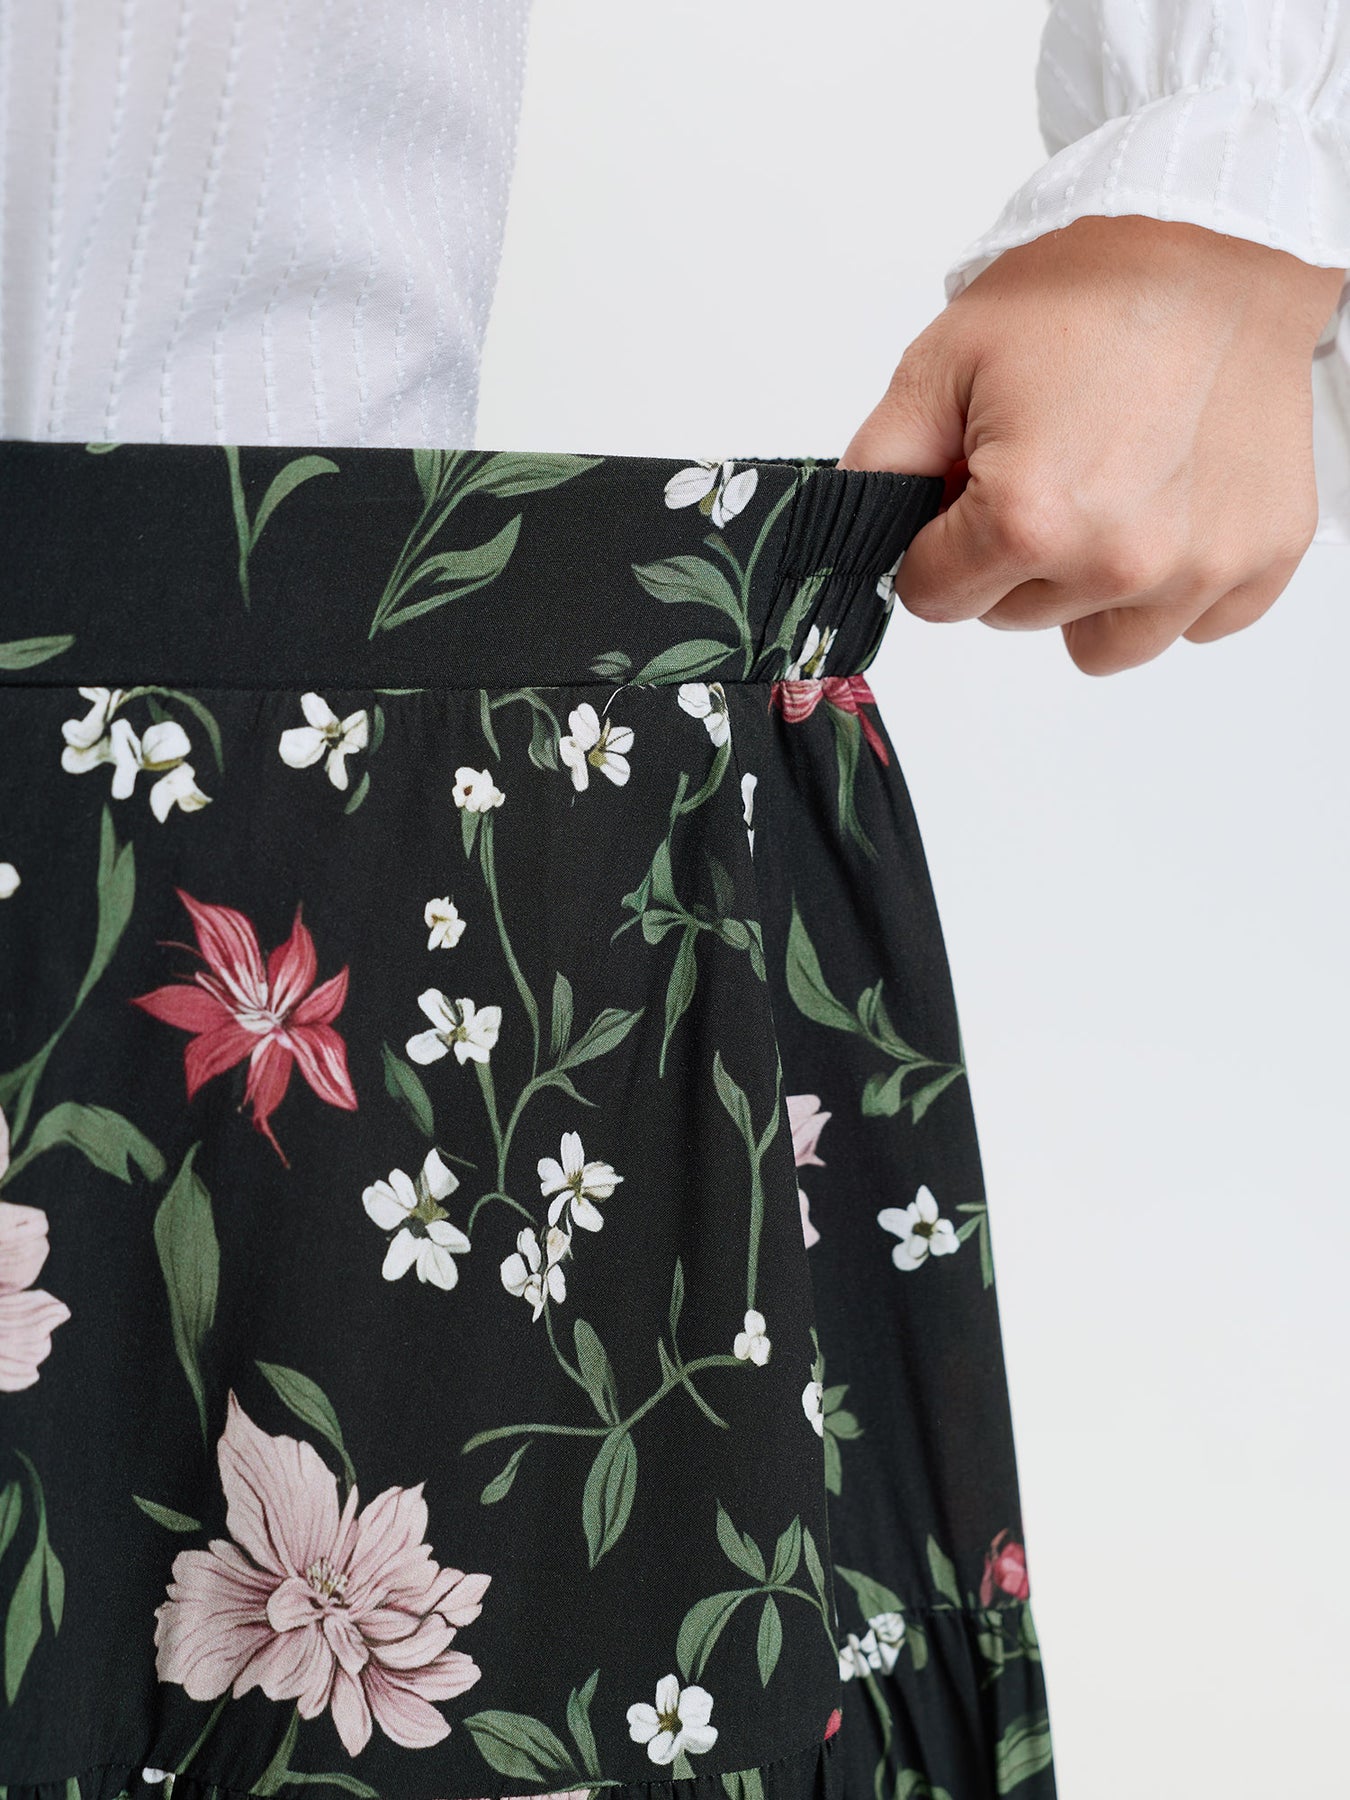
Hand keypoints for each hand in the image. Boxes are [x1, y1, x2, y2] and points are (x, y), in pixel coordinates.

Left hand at [836, 214, 1345, 674]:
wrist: (1217, 244)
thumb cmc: (1092, 290)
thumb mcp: (945, 362)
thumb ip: (880, 463)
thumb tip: (850, 533)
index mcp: (1033, 519)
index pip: (934, 599)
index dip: (933, 544)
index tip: (963, 492)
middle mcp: (1120, 560)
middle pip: (1011, 617)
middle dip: (1007, 556)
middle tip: (1043, 463)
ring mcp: (1199, 569)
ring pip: (1097, 642)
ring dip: (1084, 588)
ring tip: (1105, 491)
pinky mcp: (1259, 559)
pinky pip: (1190, 625)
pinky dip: (1170, 583)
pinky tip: (1166, 502)